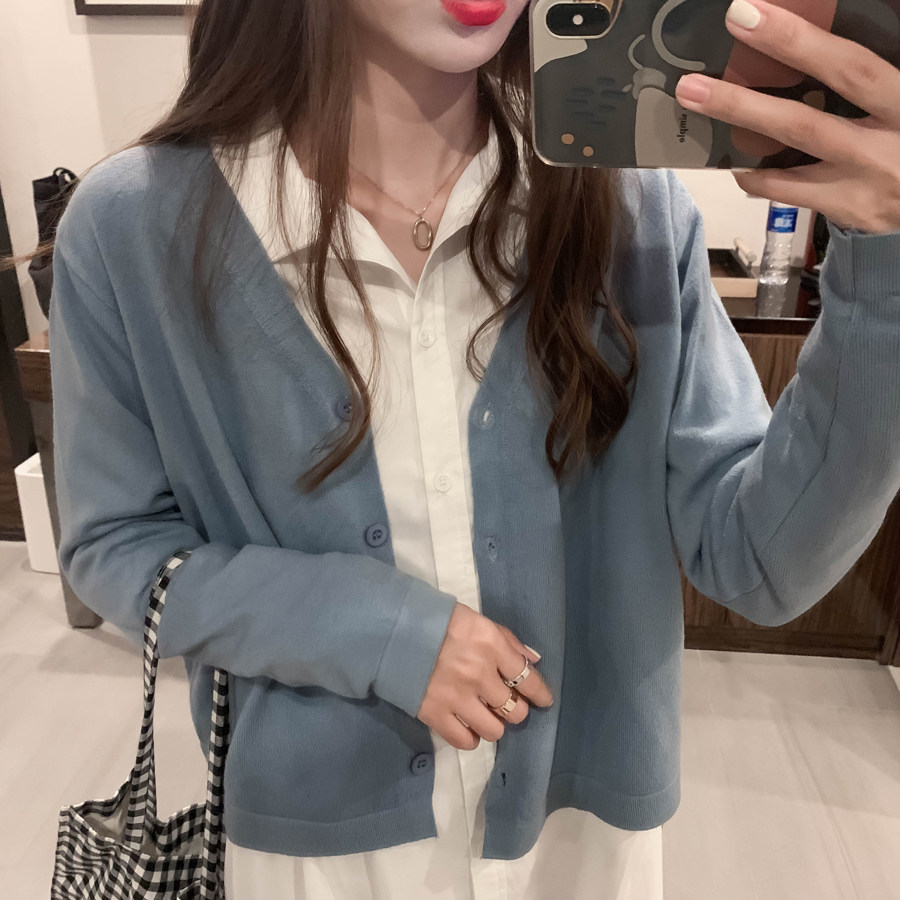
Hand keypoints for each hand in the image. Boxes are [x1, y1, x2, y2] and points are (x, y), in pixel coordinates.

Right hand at [416, 602, 552, 750]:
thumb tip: (533, 662)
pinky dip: (471, 737)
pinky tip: (468, 726)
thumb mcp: (478, 620)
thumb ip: (508, 641)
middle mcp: (480, 675)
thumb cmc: (440, 620)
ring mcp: (458, 698)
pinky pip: (465, 740)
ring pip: (495, 731)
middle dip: (515, 708)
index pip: (528, 679)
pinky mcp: (435, 715)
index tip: (543, 700)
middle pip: (516, 710)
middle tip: (505, 702)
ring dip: (494, 724)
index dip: (540, 693)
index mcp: (492, 646)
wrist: (394, 630)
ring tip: (485, 715)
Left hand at [674, 0, 899, 234]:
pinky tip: (737, 163)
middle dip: (744, 102)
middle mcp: (885, 144)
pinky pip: (793, 194)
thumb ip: (875, 70)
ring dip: (742, 136)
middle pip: (805, 123)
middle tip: (691, 83)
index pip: (848, 66)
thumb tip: (823, 49)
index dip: (798, 41)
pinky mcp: (853, 211)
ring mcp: (866, 183)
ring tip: (697, 107)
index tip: (748, 15)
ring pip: (792, 162)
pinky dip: (760, 178)